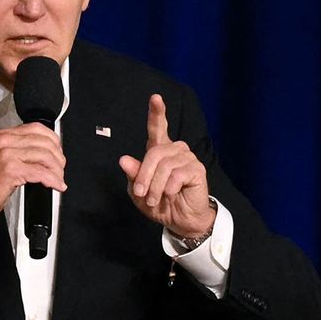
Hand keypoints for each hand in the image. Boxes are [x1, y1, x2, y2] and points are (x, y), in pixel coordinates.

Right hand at [0, 123, 66, 222]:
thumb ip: (16, 150)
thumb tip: (40, 153)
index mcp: (3, 136)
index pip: (36, 128)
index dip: (53, 140)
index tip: (58, 152)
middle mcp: (5, 142)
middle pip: (44, 142)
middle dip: (58, 157)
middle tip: (60, 169)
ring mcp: (7, 155)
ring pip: (45, 156)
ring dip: (57, 170)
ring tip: (59, 179)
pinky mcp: (11, 171)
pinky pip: (40, 172)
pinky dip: (52, 180)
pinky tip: (56, 185)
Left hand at [118, 94, 214, 238]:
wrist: (180, 221)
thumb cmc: (160, 203)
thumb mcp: (140, 192)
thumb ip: (133, 175)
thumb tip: (123, 160)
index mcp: (160, 150)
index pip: (157, 128)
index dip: (157, 113)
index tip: (155, 98)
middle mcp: (175, 149)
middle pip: (154, 153)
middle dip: (144, 176)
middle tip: (142, 194)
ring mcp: (187, 158)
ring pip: (164, 166)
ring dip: (155, 186)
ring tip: (155, 199)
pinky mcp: (197, 169)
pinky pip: (176, 175)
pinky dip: (168, 189)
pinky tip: (171, 195)